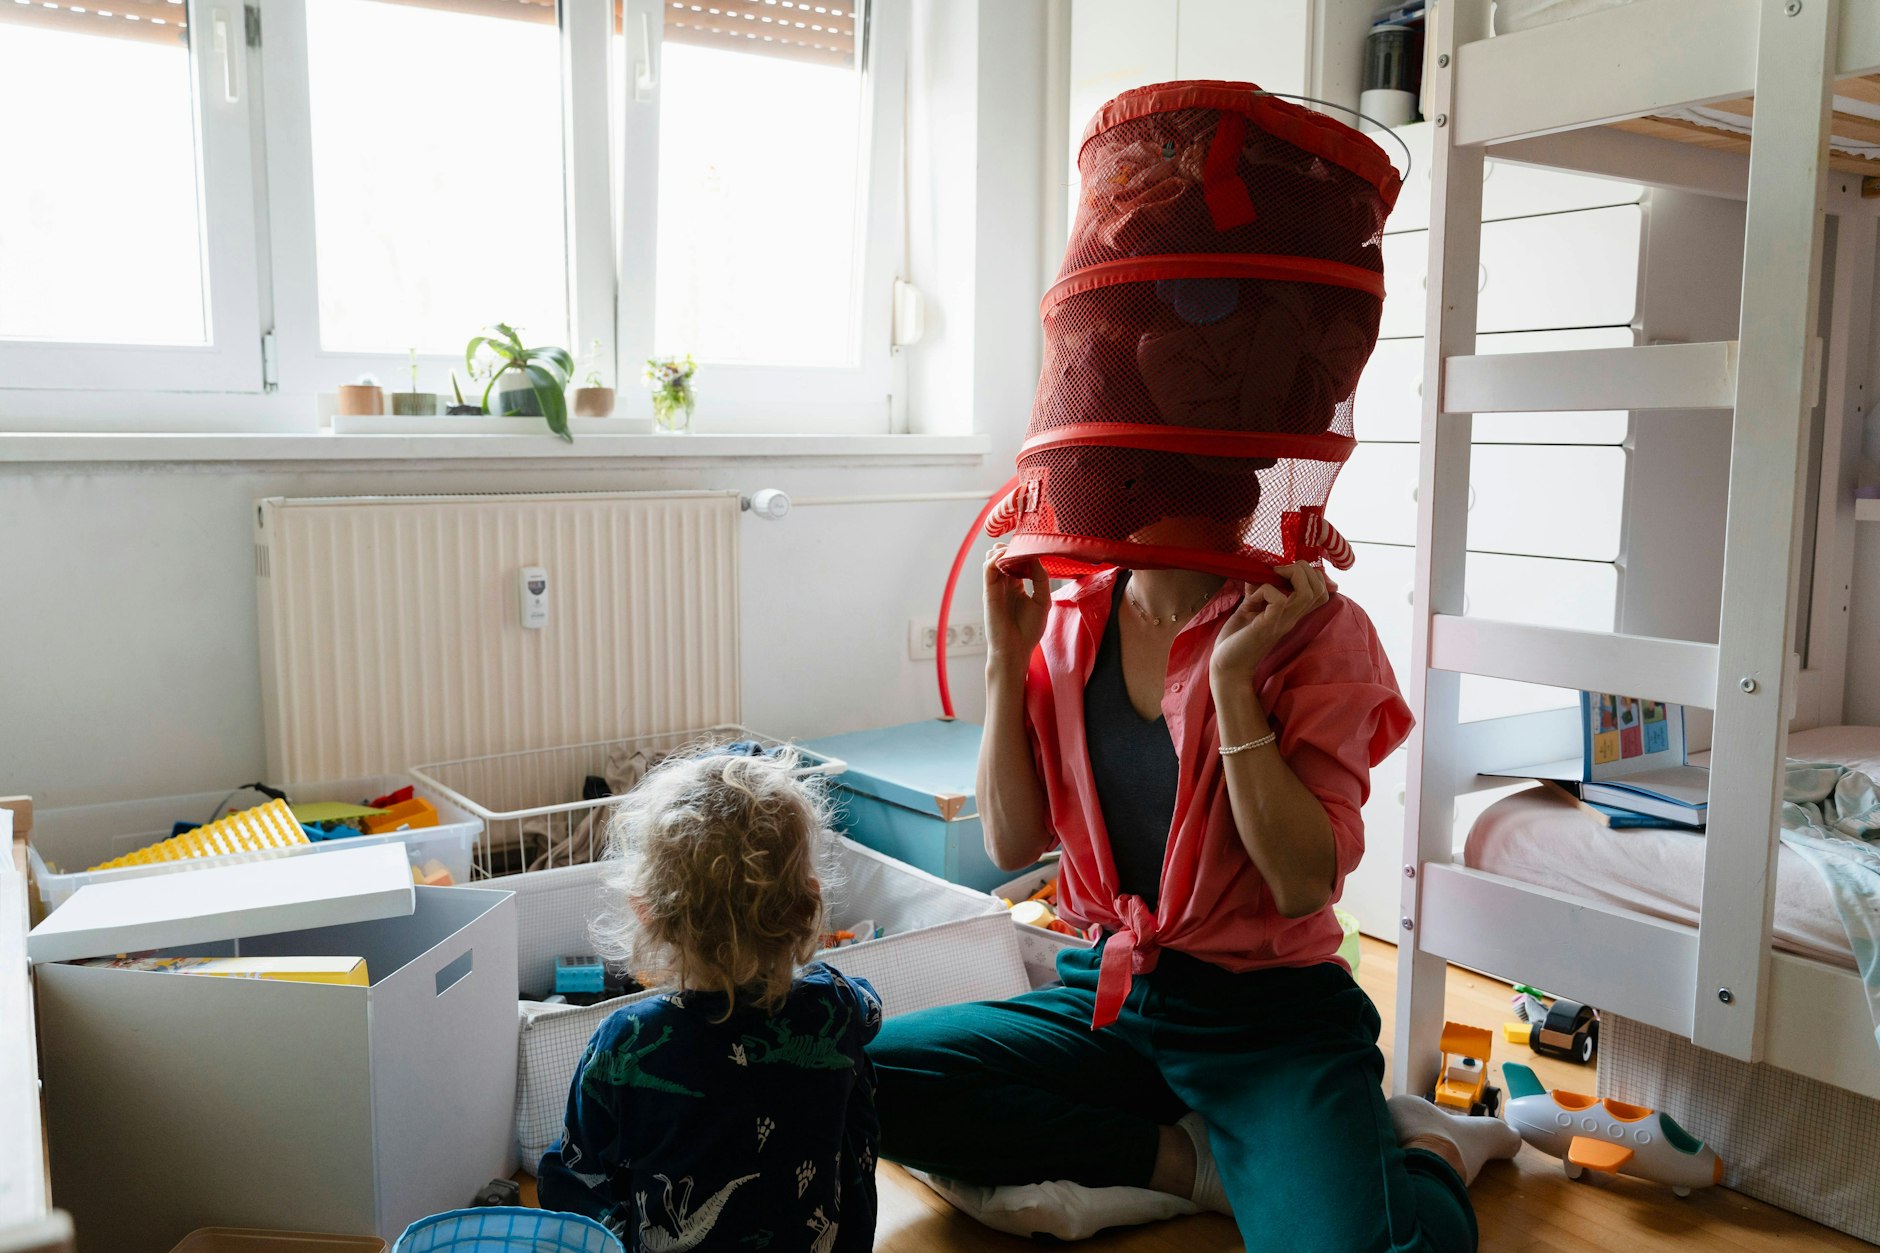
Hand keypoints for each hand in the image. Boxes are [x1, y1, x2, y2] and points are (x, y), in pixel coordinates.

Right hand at [984, 545, 1050, 671]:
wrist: (1015, 649)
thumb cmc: (1029, 630)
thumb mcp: (1043, 600)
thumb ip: (1040, 578)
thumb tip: (1035, 558)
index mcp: (1017, 586)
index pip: (1017, 562)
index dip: (1023, 552)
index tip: (1034, 547)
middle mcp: (1005, 584)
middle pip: (1003, 556)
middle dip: (1012, 547)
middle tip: (1023, 546)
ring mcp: (995, 586)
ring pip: (993, 558)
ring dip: (1003, 550)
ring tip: (1016, 551)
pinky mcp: (988, 590)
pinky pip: (988, 568)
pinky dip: (995, 558)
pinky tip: (1007, 557)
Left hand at [1209, 562, 1329, 683]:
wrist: (1226, 665)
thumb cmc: (1237, 639)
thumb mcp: (1250, 608)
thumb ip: (1257, 591)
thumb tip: (1257, 571)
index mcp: (1292, 613)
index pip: (1321, 592)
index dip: (1312, 574)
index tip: (1286, 570)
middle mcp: (1292, 618)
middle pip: (1320, 589)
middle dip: (1305, 570)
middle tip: (1280, 570)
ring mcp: (1282, 622)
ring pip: (1307, 592)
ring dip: (1292, 575)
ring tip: (1274, 575)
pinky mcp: (1268, 625)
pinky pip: (1279, 600)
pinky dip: (1266, 589)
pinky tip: (1253, 597)